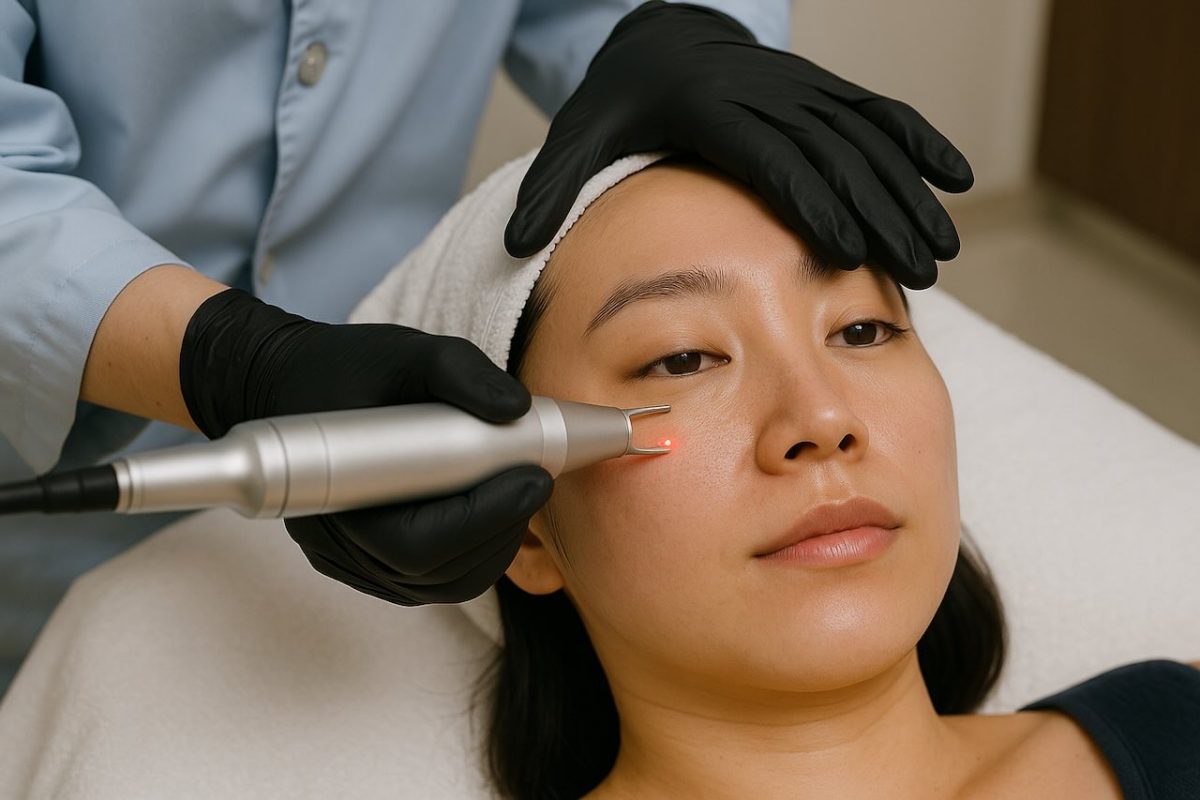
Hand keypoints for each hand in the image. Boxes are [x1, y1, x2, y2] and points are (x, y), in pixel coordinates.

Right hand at [179, 288, 552, 604]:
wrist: (287, 385)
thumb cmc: (344, 370)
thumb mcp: (406, 352)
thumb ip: (461, 372)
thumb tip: (517, 409)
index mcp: (335, 498)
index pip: (419, 545)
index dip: (485, 517)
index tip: (533, 476)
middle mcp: (341, 547)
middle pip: (440, 574)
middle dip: (502, 530)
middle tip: (536, 479)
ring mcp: (356, 563)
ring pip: (443, 582)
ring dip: (495, 543)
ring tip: (520, 489)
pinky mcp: (373, 563)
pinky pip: (434, 577)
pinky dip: (475, 549)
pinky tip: (496, 505)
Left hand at [505, 1, 973, 289]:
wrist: (655, 38)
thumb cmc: (619, 103)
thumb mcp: (576, 140)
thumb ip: (549, 192)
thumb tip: (515, 245)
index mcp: (710, 113)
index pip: (770, 160)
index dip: (812, 201)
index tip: (847, 250)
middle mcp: (765, 95)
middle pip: (833, 155)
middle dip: (878, 213)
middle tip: (916, 270)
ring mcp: (798, 88)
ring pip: (865, 137)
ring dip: (908, 191)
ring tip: (941, 249)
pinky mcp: (818, 89)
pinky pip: (877, 111)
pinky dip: (919, 140)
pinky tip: (956, 177)